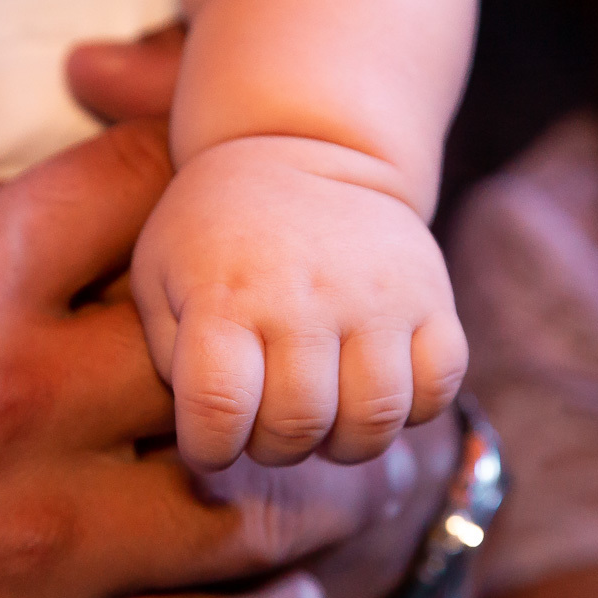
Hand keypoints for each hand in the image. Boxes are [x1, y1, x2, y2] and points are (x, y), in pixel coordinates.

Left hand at [133, 142, 466, 469]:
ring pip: (374, 419)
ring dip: (342, 440)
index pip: (219, 411)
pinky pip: (439, 387)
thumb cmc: (214, 232)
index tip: (209, 441)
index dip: (210, 450)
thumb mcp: (159, 277)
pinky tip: (371, 385)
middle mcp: (304, 297)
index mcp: (225, 296)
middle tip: (265, 422)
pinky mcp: (432, 296)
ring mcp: (377, 297)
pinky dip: (410, 408)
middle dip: (274, 447)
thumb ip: (169, 357)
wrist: (298, 148)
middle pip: (297, 427)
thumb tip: (210, 432)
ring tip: (322, 414)